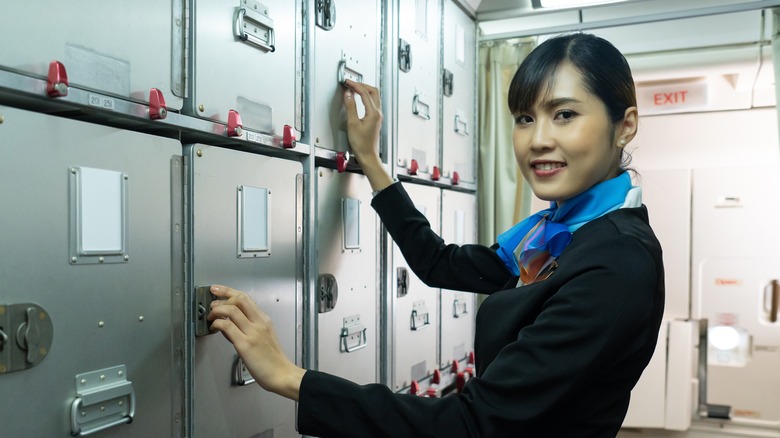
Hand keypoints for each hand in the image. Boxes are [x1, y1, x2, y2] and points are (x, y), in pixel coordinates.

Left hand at [208, 285, 305, 400]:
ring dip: (217, 310)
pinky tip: (214, 328)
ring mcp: (252, 332)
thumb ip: (250, 328)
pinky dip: (217, 324)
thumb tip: (230, 324)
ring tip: (211, 316)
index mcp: (264, 320)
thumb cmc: (273, 360)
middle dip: (222, 295)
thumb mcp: (265, 337)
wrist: (281, 374)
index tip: (218, 290)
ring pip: (231, 310)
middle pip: (239, 299)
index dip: (229, 291)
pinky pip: (227, 327)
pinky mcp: (245, 344)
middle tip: (212, 299)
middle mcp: (259, 322)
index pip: (246, 298)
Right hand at [342, 80, 394, 192]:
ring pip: (374, 96)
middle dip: (362, 85)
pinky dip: (366, 97)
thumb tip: (348, 94)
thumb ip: (350, 107)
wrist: (367, 155)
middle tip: (351, 83)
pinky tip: (359, 98)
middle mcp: (378, 113)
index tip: (347, 82)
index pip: (365, 93)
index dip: (355, 85)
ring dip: (365, 90)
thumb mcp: (352, 124)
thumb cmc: (361, 144)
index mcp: (373, 113)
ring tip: (354, 89)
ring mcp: (378, 116)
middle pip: (373, 91)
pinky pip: (373, 103)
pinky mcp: (375, 119)